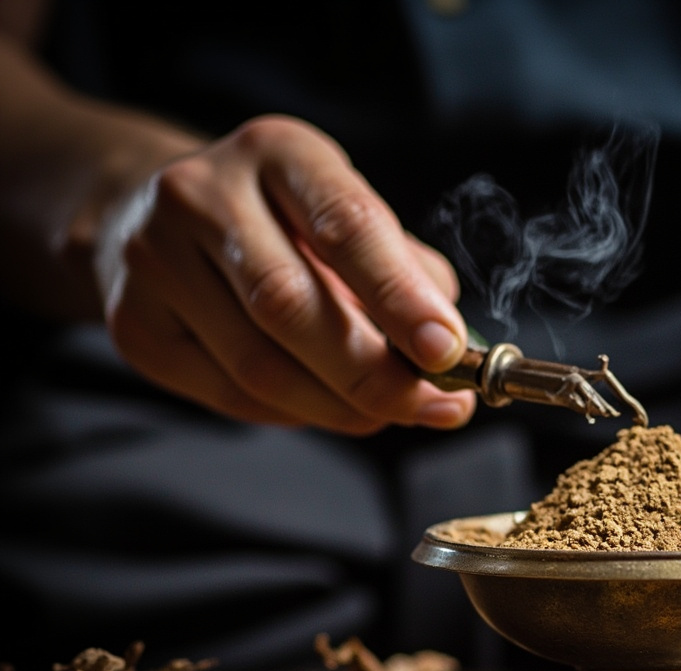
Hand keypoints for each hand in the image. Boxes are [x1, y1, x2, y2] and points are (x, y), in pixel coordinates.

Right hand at [94, 114, 475, 434]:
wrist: (154, 216)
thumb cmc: (281, 224)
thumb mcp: (346, 217)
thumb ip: (405, 275)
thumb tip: (452, 354)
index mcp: (277, 153)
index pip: (344, 224)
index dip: (399, 296)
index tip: (446, 350)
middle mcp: (202, 194)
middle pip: (291, 306)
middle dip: (373, 374)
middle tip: (432, 407)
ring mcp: (154, 261)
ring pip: (260, 366)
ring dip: (341, 407)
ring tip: (389, 413)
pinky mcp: (134, 325)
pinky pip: (231, 396)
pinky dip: (295, 414)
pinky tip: (325, 404)